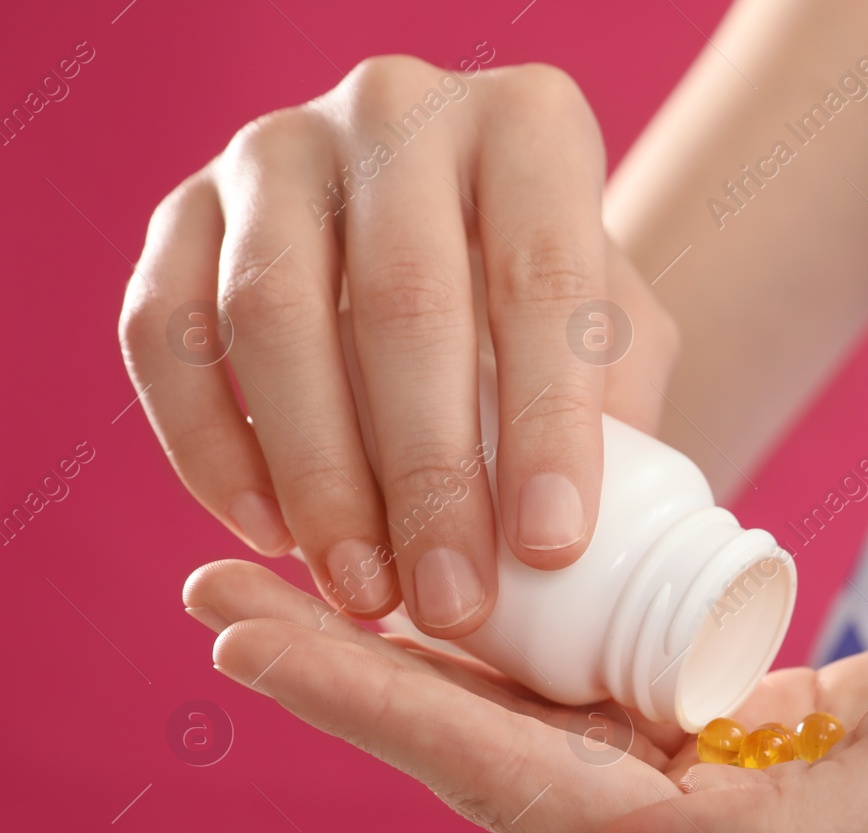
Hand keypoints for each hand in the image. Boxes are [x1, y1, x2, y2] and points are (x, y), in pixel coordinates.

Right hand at [123, 56, 678, 639]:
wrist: (449, 228)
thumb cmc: (549, 298)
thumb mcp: (615, 328)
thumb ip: (612, 404)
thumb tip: (586, 543)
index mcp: (528, 125)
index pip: (544, 278)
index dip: (547, 424)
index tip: (550, 550)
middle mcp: (398, 110)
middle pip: (403, 301)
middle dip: (429, 476)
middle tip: (451, 603)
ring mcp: (276, 149)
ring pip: (272, 316)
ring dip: (317, 476)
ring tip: (363, 591)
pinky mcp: (184, 207)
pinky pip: (166, 332)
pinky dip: (208, 446)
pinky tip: (268, 534)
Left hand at [190, 541, 867, 832]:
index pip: (522, 789)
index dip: (378, 707)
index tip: (250, 629)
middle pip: (502, 761)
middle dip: (362, 680)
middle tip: (220, 593)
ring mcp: (744, 800)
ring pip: (544, 727)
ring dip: (424, 659)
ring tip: (303, 587)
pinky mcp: (767, 740)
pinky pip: (614, 696)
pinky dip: (524, 647)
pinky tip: (457, 602)